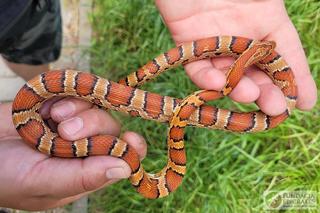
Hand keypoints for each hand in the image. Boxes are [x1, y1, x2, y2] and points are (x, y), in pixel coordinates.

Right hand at [0, 99, 146, 210]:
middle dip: (92, 125)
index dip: (133, 147)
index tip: (130, 138)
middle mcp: (85, 146)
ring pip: (97, 105)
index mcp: (87, 171)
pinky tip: (47, 106)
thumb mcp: (42, 182)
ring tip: (52, 116)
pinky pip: (78, 90)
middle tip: (64, 130)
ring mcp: (73, 122)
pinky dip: (66, 94)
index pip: (124, 158)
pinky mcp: (60, 103)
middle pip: (111, 127)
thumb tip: (125, 169)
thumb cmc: (6, 175)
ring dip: (77, 108)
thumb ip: (83, 177)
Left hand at [156, 0, 316, 114]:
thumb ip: (277, 23)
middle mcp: (240, 36)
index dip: (294, 79)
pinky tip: (218, 83)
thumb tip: (291, 51)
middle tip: (276, 109)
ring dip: (239, 89)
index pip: (283, 56)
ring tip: (250, 96)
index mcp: (265, 20)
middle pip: (256, 72)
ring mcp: (214, 42)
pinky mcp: (187, 44)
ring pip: (227, 75)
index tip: (304, 104)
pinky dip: (206, 78)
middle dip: (267, 92)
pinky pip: (197, 67)